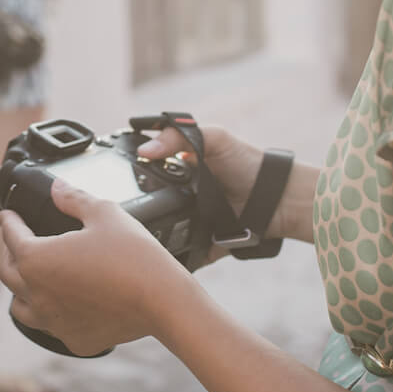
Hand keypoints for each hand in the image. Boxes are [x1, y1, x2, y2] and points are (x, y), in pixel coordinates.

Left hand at [0, 179, 194, 357]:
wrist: (163, 301)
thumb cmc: (134, 254)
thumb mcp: (104, 212)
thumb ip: (74, 198)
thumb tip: (56, 188)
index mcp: (37, 258)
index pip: (11, 235)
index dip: (8, 220)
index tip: (8, 214)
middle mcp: (37, 294)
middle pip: (7, 273)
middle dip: (9, 253)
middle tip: (17, 242)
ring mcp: (54, 322)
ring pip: (20, 307)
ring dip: (21, 289)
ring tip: (31, 278)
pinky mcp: (74, 340)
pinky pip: (51, 327)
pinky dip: (50, 314)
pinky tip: (61, 304)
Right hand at [136, 124, 309, 257]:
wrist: (277, 200)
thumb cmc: (248, 163)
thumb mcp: (215, 139)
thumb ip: (179, 136)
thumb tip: (145, 150)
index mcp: (180, 168)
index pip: (147, 171)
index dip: (131, 174)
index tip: (115, 177)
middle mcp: (181, 195)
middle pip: (149, 203)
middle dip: (138, 209)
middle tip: (125, 210)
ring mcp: (190, 221)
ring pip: (162, 230)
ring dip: (154, 232)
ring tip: (142, 232)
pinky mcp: (202, 244)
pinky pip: (183, 253)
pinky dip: (177, 255)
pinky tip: (166, 252)